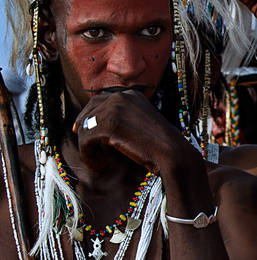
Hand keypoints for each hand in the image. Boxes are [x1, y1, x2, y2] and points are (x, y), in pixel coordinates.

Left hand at [73, 89, 198, 174]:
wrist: (172, 153)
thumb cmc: (160, 144)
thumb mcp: (142, 122)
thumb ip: (124, 117)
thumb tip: (97, 123)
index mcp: (131, 94)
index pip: (98, 101)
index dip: (86, 116)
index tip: (81, 130)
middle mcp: (121, 96)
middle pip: (88, 112)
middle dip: (82, 131)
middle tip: (85, 148)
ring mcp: (115, 109)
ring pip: (86, 129)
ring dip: (88, 148)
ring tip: (97, 163)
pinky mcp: (110, 125)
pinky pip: (86, 140)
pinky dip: (88, 155)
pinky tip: (98, 165)